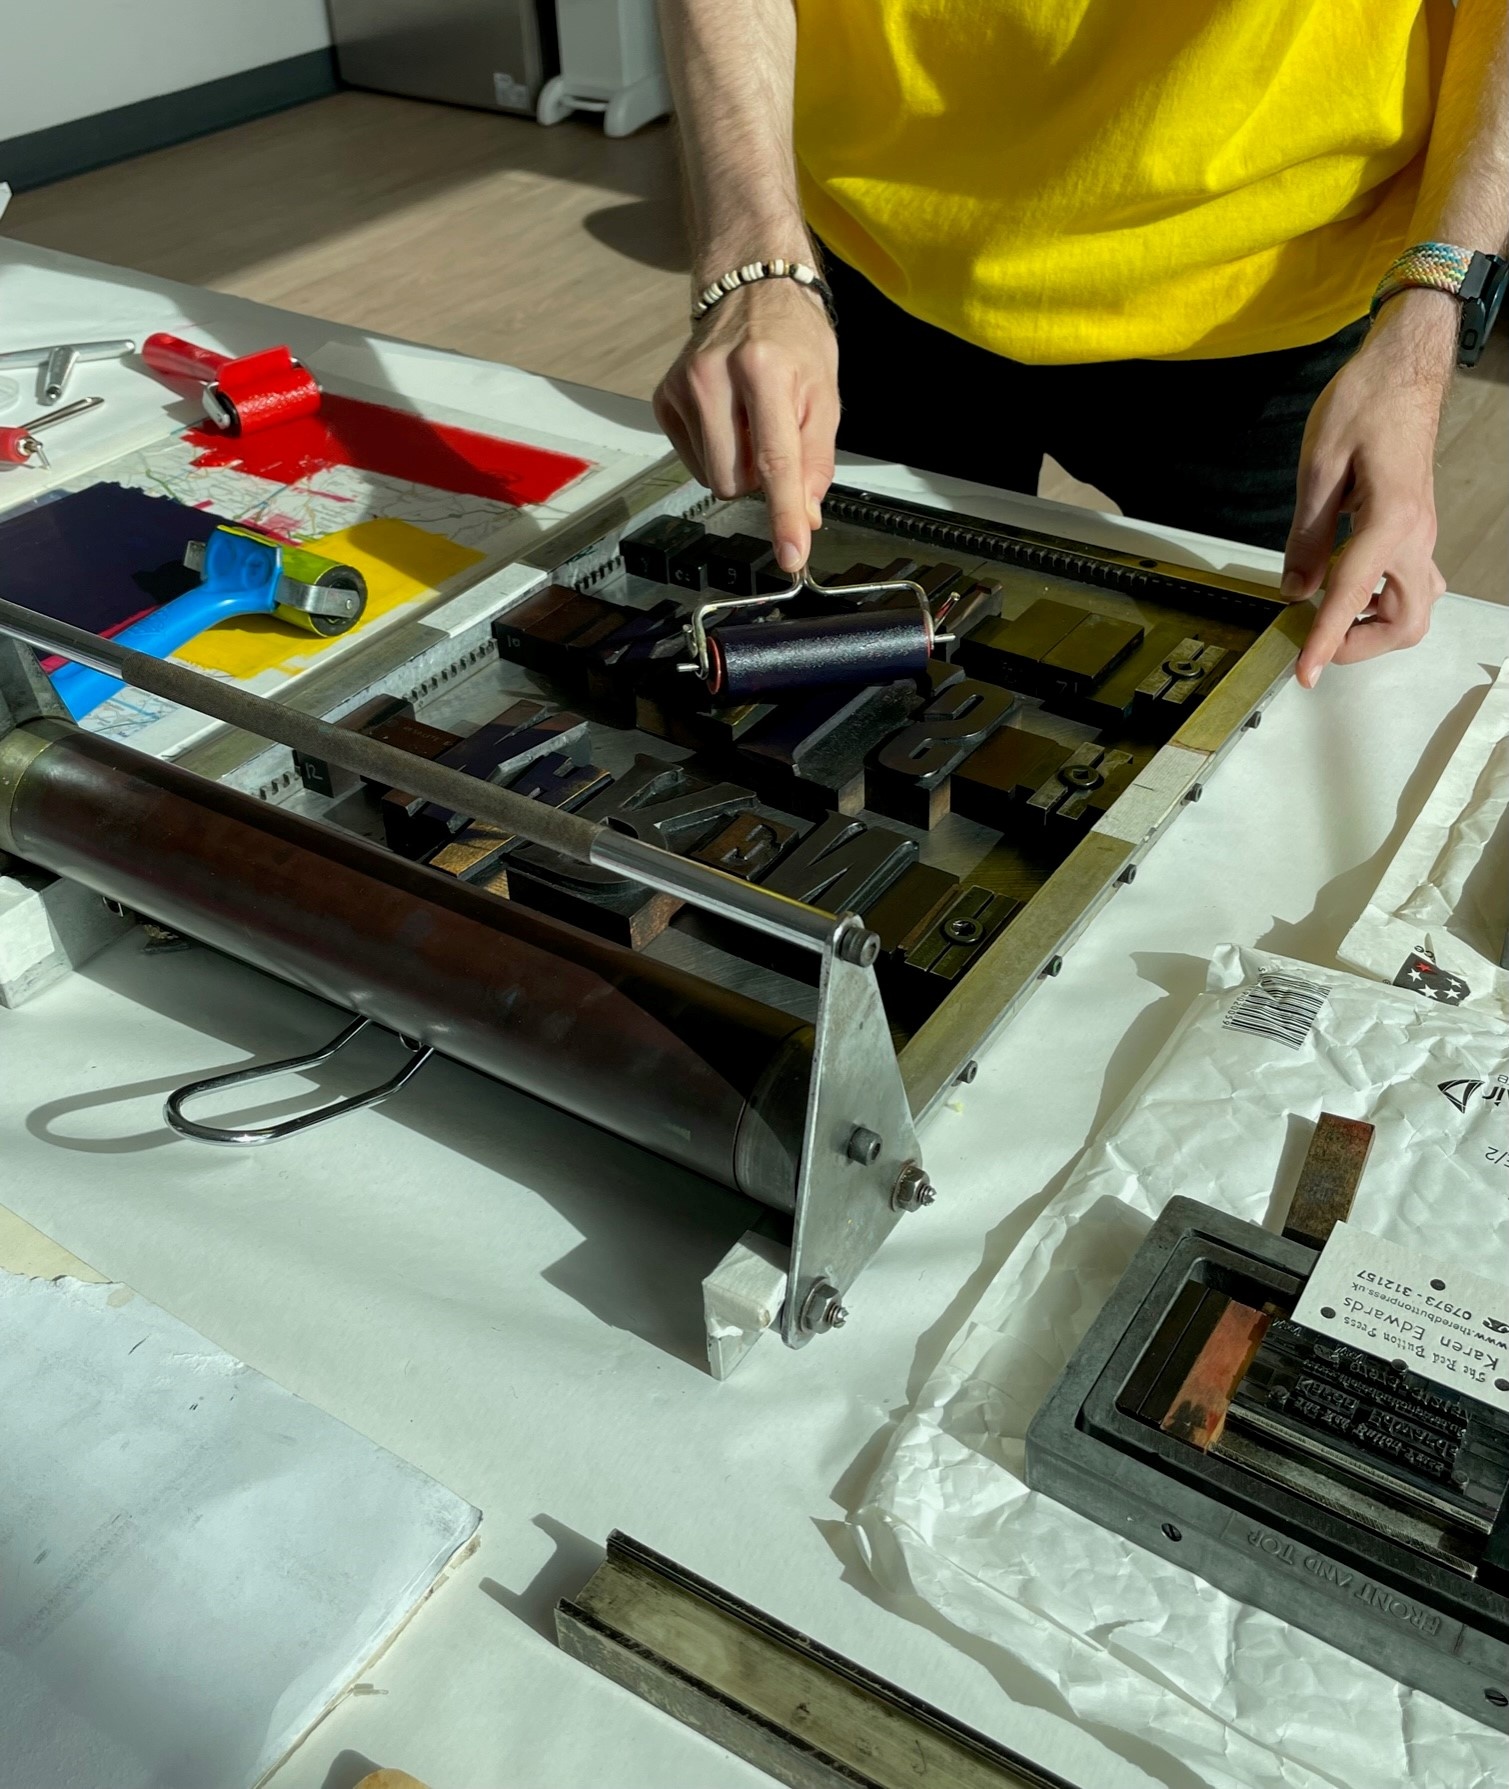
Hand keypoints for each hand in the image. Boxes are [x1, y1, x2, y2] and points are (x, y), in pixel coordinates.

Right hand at [654, 279, 839, 573]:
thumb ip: (816, 462)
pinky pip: (692, 462)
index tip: (790, 555)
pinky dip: (716, 452)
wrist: (752, 290)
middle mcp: (715, 376)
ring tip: (750, 423)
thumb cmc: (793, 341)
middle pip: (735, 481)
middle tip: (774, 437)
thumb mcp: (824, 396)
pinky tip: (726, 419)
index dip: (784, 516)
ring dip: (737, 466)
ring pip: (712, 477)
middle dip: (760, 478)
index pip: (776, 462)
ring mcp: (683, 386)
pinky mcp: (664, 397)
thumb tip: (803, 517)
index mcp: (765, 370)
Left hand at [1284, 294, 1453, 686]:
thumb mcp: (1319, 467)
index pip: (1351, 596)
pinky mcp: (1417, 528)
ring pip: (1415, 608)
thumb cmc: (1364, 403)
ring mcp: (1422, 533)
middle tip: (1315, 642)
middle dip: (1361, 644)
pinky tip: (1351, 591)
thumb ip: (1308, 536)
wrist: (1404, 368)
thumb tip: (1295, 589)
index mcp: (1390, 520)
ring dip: (1375, 627)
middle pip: (1406, 622)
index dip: (1325, 642)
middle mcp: (1416, 535)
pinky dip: (1383, 602)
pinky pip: (1413, 584)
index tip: (1305, 673)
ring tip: (1329, 620)